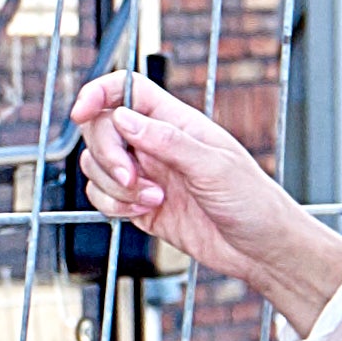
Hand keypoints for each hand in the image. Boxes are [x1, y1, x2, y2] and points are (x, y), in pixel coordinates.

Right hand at [62, 71, 341, 312]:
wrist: (260, 250)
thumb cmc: (253, 202)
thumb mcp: (215, 166)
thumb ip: (168, 141)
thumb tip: (124, 118)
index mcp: (176, 122)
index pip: (127, 90)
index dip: (98, 93)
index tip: (81, 113)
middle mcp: (156, 144)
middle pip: (101, 128)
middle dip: (107, 154)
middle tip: (132, 177)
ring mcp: (145, 174)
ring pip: (96, 165)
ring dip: (114, 186)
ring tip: (152, 199)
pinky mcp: (138, 205)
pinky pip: (102, 196)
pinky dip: (112, 206)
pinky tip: (144, 213)